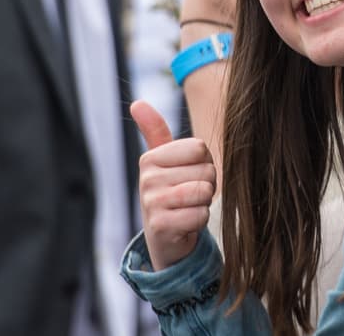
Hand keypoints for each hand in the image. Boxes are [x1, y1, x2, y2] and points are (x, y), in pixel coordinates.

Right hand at [132, 101, 215, 270]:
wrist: (165, 240)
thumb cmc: (171, 194)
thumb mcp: (163, 162)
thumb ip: (155, 131)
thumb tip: (136, 103)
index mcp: (150, 159)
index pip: (199, 148)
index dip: (204, 164)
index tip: (189, 176)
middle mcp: (147, 179)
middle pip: (205, 170)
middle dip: (206, 185)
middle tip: (189, 197)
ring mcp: (152, 203)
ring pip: (204, 191)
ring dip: (204, 203)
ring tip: (189, 208)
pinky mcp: (161, 226)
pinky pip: (200, 215)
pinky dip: (200, 221)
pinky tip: (186, 224)